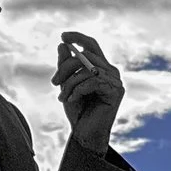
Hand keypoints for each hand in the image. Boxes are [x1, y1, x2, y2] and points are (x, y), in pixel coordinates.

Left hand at [54, 31, 123, 152]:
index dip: (78, 37)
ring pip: (88, 70)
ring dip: (70, 83)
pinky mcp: (116, 91)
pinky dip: (79, 90)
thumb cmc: (77, 110)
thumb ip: (65, 66)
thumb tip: (63, 45)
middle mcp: (111, 71)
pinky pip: (94, 82)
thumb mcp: (66, 85)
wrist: (84, 134)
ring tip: (62, 97)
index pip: (91, 45)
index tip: (63, 36)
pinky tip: (72, 100)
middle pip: (86, 56)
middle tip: (54, 83)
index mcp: (100, 67)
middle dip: (66, 67)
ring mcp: (116, 81)